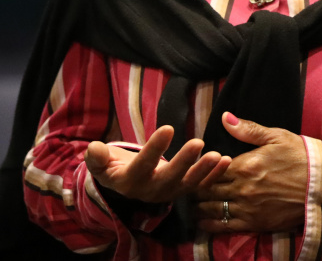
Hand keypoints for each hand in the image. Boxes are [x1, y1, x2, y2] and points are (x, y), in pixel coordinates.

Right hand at [84, 125, 228, 205]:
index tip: (168, 128)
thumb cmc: (112, 167)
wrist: (122, 185)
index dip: (155, 147)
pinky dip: (214, 175)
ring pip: (188, 184)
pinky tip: (226, 160)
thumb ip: (97, 157)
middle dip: (185, 161)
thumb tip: (95, 148)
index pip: (144, 163)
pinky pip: (199, 185)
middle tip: (198, 142)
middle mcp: (151, 190)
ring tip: (218, 155)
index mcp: (130, 181)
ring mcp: (169, 193)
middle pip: (170, 177)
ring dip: (204, 170)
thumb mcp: (99, 163)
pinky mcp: (182, 191)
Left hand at [196, 112, 307, 233]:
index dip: (198, 169)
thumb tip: (225, 117)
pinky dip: (210, 224)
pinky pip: (225, 226)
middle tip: (185, 186)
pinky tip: (202, 222)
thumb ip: (247, 130)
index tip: (191, 168)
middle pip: (207, 190)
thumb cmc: (301, 157)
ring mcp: (248, 208)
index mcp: (245, 164)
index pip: (210, 168)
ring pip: (212, 209)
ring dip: (199, 206)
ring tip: (190, 204)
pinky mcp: (255, 224)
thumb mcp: (276, 137)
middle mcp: (243, 188)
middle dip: (194, 188)